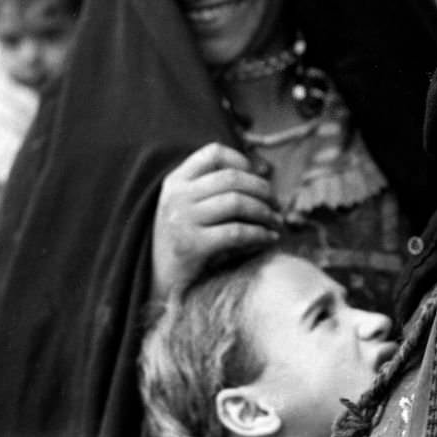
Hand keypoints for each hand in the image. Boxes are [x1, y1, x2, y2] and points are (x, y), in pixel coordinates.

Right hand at [152, 143, 280, 299]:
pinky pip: (236, 232)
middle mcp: (176, 197)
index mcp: (175, 182)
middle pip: (232, 178)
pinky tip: (270, 238)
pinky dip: (260, 234)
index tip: (258, 176)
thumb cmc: (185, 242)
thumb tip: (265, 168)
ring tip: (277, 222)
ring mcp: (181, 220)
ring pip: (237, 202)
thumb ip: (216, 187)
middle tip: (277, 204)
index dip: (242, 160)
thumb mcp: (190, 207)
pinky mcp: (191, 246)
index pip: (213, 152)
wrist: (159, 283)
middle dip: (262, 189)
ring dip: (265, 212)